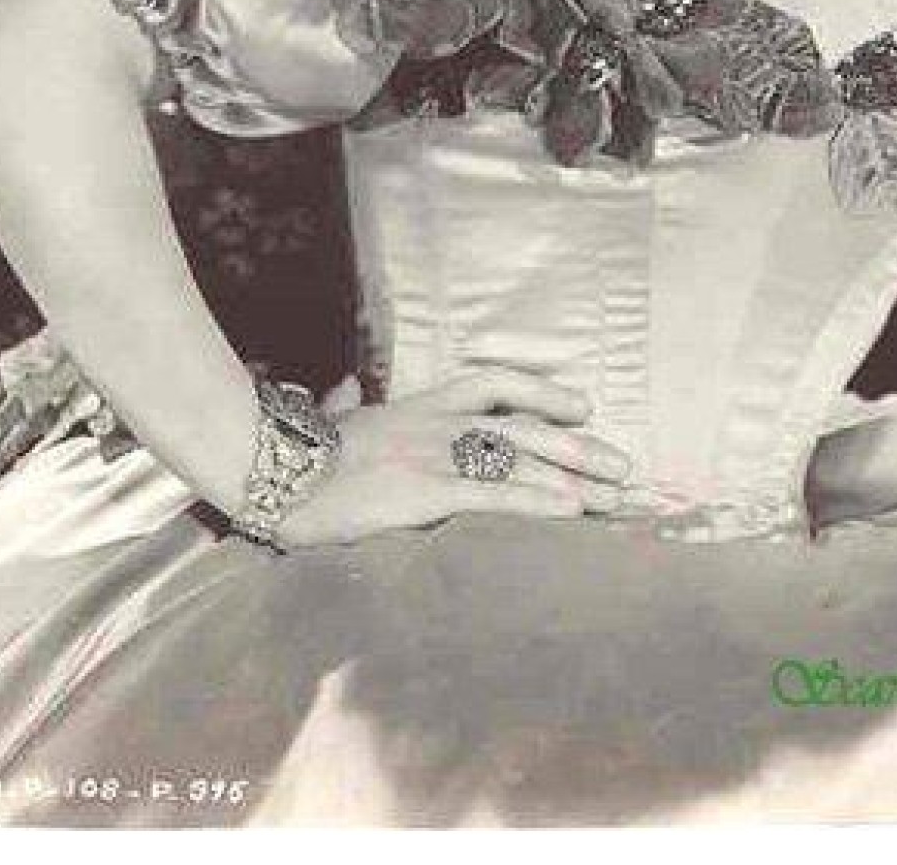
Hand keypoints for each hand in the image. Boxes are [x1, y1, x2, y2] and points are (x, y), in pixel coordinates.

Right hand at [277, 365, 634, 547]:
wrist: (271, 469)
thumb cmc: (300, 456)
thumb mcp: (337, 423)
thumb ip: (352, 407)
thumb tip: (342, 393)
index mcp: (420, 406)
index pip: (494, 383)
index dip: (542, 391)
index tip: (583, 404)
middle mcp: (437, 422)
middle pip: (525, 424)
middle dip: (580, 446)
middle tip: (626, 468)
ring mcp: (434, 455)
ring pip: (521, 458)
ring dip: (574, 478)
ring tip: (616, 496)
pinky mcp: (426, 492)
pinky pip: (495, 494)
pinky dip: (538, 501)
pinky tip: (571, 512)